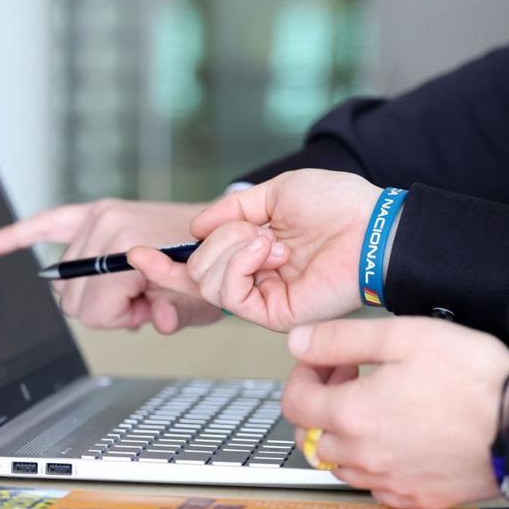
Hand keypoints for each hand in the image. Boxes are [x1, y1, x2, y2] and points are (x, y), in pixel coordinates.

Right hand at [0, 200, 221, 332]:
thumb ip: (174, 316)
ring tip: (129, 284)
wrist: (220, 231)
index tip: (147, 308)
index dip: (120, 320)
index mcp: (130, 248)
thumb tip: (159, 320)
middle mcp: (108, 226)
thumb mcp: (198, 302)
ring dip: (91, 291)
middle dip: (106, 309)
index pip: (92, 309)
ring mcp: (99, 216)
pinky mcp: (94, 211)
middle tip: (141, 297)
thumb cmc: (207, 268)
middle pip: (72, 298)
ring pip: (62, 281)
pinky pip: (44, 224)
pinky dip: (15, 236)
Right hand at [129, 169, 379, 331]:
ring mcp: (263, 298)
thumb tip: (194, 229)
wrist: (372, 226)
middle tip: (256, 230)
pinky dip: (239, 266)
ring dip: (231, 251)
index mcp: (252, 252)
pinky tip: (267, 252)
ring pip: (206, 283)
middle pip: (195, 272)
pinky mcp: (273, 315)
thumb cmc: (336, 204)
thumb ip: (231, 210)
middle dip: (217, 242)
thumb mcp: (275, 193)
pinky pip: (229, 295)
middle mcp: (253, 279)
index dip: (163, 264)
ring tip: (269, 240)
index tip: (136, 252)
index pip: (197, 266)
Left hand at [282, 317, 508, 508]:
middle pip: (312, 438)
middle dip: (321, 404)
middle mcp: (364, 456)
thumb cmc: (471, 377)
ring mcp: (390, 481)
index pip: (295, 402)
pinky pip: (376, 485)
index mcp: (353, 414)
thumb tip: (299, 342)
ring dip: (344, 435)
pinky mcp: (417, 497)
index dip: (303, 375)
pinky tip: (398, 438)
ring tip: (376, 406)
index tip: (325, 362)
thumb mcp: (402, 335)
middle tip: (350, 379)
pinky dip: (374, 462)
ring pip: (341, 465)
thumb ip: (340, 339)